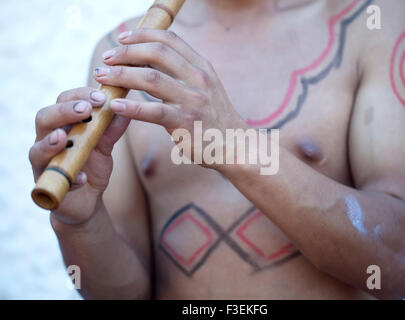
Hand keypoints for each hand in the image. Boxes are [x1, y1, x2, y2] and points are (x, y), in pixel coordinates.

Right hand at [29, 87, 129, 223]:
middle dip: (63, 112)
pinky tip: (82, 179)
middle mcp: (46, 141)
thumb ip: (112, 129)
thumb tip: (126, 109)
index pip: (63, 100)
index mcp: (62, 125)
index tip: (101, 96)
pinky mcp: (47, 187)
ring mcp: (43, 164)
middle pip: (43, 118)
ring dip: (50, 143)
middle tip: (85, 109)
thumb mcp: (105, 146)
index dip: (80, 95)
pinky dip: (70, 179)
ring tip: (64, 138)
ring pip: (36, 150)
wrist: (88, 199)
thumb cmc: (92, 166)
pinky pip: (53, 182)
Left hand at [94, 28, 247, 165]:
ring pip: (150, 78)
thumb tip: (153, 61)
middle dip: (126, 52)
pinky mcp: (186, 122)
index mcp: (202, 67)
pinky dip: (131, 108)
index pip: (169, 39)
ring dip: (121, 75)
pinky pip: (153, 111)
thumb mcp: (206, 88)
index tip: (122, 38)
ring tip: (102, 77)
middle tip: (106, 58)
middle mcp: (198, 79)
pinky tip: (114, 107)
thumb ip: (184, 73)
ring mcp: (193, 100)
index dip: (142, 34)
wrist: (236, 146)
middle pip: (156, 53)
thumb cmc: (215, 118)